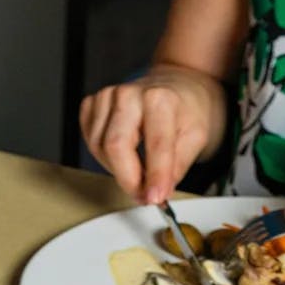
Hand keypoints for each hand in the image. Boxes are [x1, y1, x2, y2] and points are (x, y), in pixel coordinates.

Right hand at [79, 64, 227, 204]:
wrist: (175, 86)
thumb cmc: (185, 109)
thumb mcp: (196, 137)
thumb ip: (177, 167)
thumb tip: (158, 192)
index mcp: (159, 98)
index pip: (155, 144)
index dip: (155, 176)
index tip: (155, 198)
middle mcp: (128, 94)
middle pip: (116, 147)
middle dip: (129, 179)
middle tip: (143, 195)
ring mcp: (106, 97)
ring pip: (98, 148)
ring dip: (117, 169)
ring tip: (138, 170)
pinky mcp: (91, 104)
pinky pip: (88, 140)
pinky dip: (104, 156)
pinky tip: (122, 154)